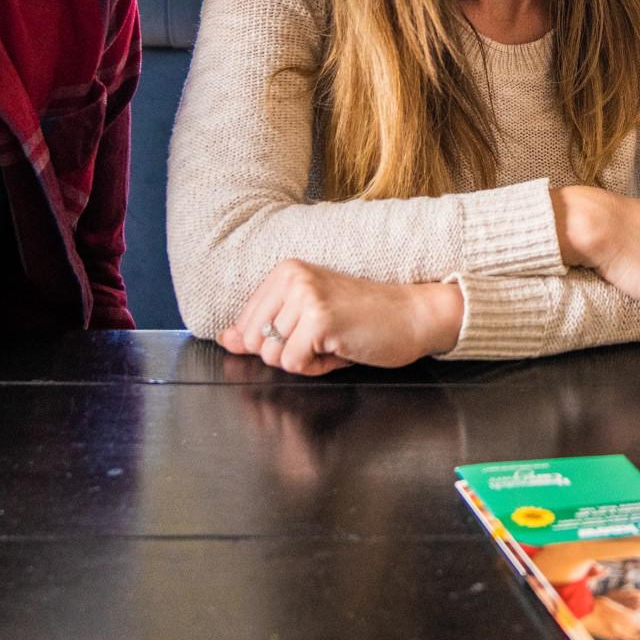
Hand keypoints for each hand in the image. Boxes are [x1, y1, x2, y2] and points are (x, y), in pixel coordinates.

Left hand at [218, 260, 463, 374]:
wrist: (413, 315)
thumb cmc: (364, 318)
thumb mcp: (308, 317)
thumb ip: (264, 327)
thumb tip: (226, 338)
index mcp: (286, 271)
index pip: (245, 325)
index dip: (275, 343)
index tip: (308, 332)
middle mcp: (292, 277)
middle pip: (255, 343)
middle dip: (287, 354)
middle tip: (323, 340)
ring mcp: (305, 296)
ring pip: (273, 356)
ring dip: (304, 361)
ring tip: (333, 343)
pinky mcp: (319, 319)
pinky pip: (294, 364)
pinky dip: (316, 368)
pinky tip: (340, 349)